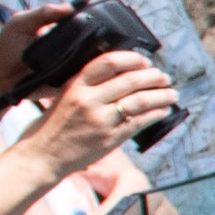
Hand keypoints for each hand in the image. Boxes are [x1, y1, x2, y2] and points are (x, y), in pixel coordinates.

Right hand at [32, 50, 177, 175]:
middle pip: (130, 81)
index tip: (145, 60)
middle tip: (164, 77)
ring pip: (139, 101)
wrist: (41, 156)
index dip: (132, 59)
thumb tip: (118, 75)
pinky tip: (164, 111)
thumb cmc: (50, 127)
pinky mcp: (109, 139)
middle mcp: (88, 100)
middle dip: (153, 77)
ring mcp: (100, 120)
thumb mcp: (62, 97)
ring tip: (172, 94)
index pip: (108, 62)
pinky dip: (156, 114)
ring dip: (161, 95)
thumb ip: (85, 86)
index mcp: (75, 85)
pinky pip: (139, 122)